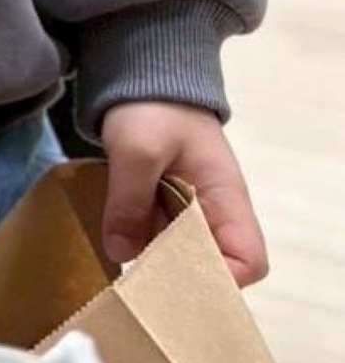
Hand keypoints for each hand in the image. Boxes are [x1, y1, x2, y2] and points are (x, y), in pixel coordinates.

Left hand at [99, 101, 267, 285]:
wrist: (143, 77)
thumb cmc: (153, 108)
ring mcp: (190, 211)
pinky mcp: (164, 205)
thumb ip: (129, 200)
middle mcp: (216, 213)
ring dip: (154, 261)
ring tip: (122, 272)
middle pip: (212, 266)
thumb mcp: (137, 149)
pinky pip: (158, 236)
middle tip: (138, 285)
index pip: (248, 261)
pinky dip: (139, 242)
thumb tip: (121, 253)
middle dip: (178, 278)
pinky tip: (114, 245)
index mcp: (227, 200)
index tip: (178, 285)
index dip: (221, 281)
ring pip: (181, 255)